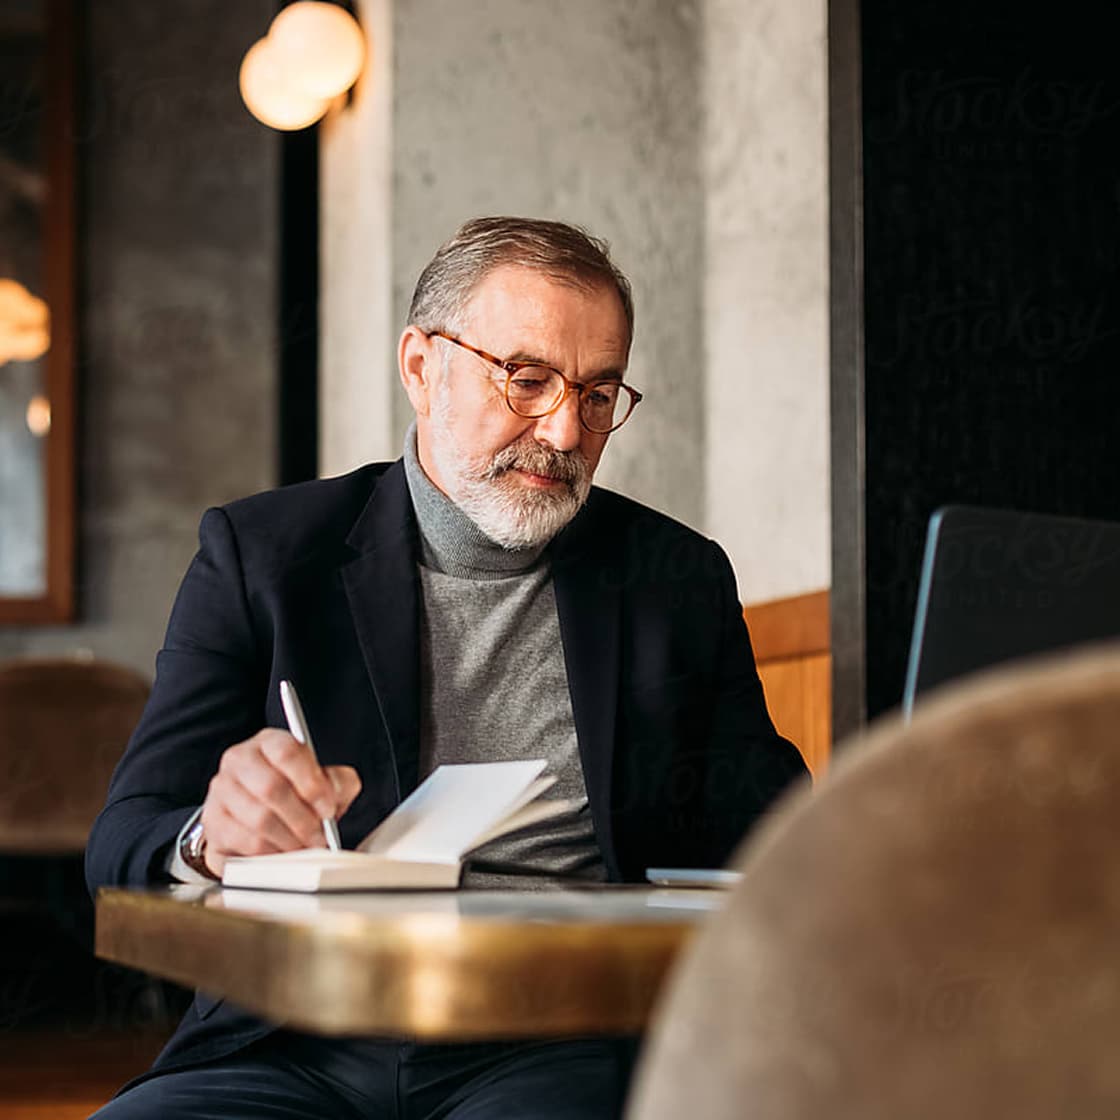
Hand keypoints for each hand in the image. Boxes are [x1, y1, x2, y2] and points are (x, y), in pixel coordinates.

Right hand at [198, 728, 360, 876]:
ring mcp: (221, 791)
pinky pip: (245, 842)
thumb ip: (337, 782)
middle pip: (271, 787)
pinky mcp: (213, 823)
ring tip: (305, 847)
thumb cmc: (294, 795)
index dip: (311, 783)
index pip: (287, 752)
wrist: (257, 818)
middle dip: (302, 819)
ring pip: (258, 819)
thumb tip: (334, 794)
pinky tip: (284, 853)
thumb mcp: (324, 782)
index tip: (328, 808)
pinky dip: (271, 853)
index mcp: (269, 742)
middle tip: (320, 836)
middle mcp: (239, 760)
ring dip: (289, 839)